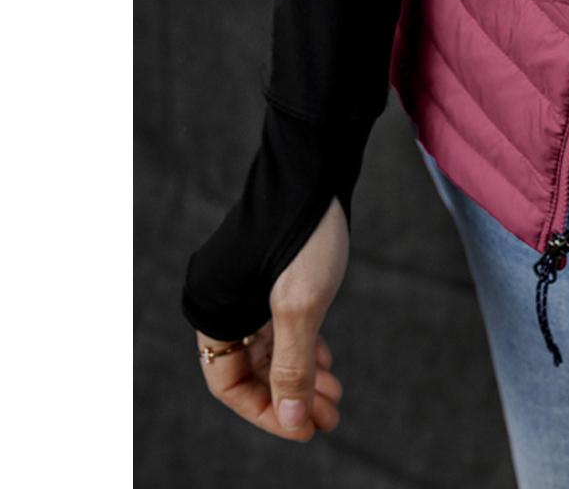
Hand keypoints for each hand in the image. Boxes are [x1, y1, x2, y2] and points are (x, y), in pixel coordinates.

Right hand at [194, 195, 348, 440]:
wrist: (318, 163)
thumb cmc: (305, 233)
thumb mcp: (301, 307)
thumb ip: (292, 367)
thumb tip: (291, 422)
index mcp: (211, 309)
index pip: (227, 383)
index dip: (265, 412)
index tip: (304, 428)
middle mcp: (222, 299)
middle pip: (250, 369)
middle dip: (290, 397)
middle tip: (329, 417)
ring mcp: (248, 285)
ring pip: (269, 348)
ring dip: (301, 375)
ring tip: (334, 397)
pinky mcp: (273, 272)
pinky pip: (280, 324)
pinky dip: (304, 346)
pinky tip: (327, 362)